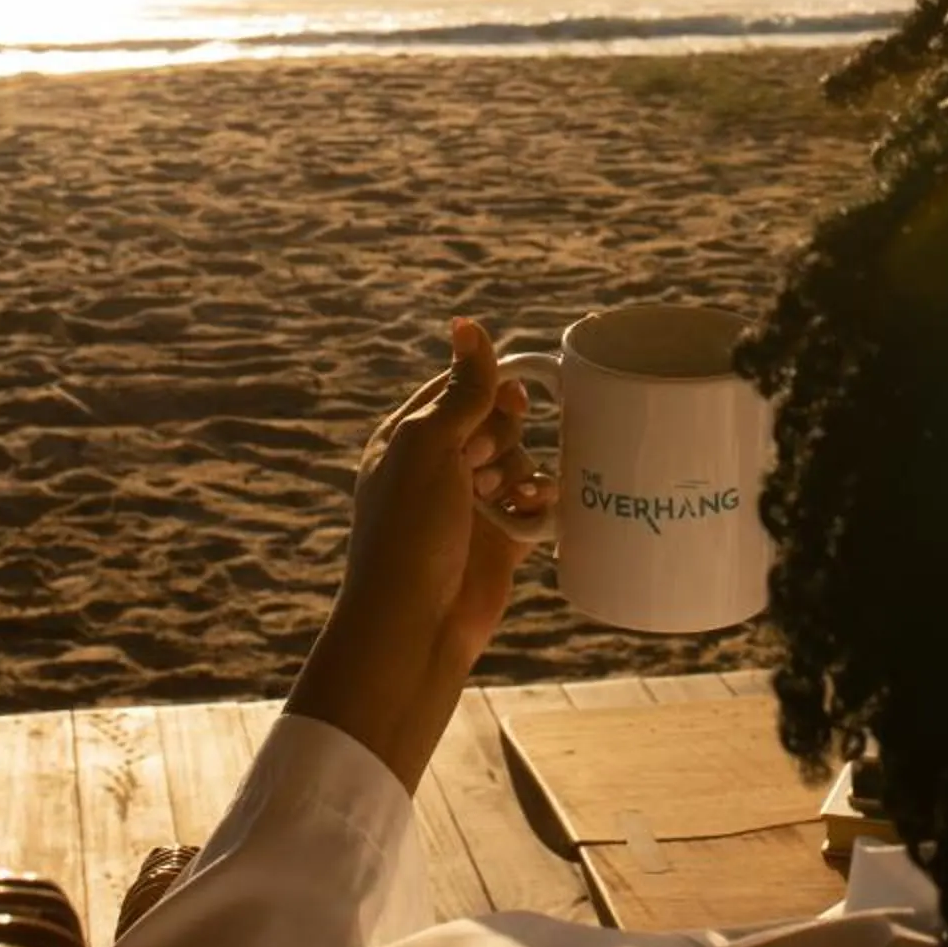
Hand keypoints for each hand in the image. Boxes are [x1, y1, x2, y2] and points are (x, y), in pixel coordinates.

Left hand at [343, 317, 550, 676]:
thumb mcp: (429, 445)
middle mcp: (440, 466)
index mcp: (410, 437)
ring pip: (519, 459)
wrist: (416, 623)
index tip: (508, 401)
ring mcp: (472, 503)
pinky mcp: (501, 538)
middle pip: (495, 421)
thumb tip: (468, 323)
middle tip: (480, 466)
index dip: (488, 388)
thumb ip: (461, 390)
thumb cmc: (409, 528)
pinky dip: (538, 502)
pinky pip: (535, 502)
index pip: (459, 388)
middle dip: (501, 436)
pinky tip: (533, 510)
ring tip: (504, 499)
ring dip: (520, 472)